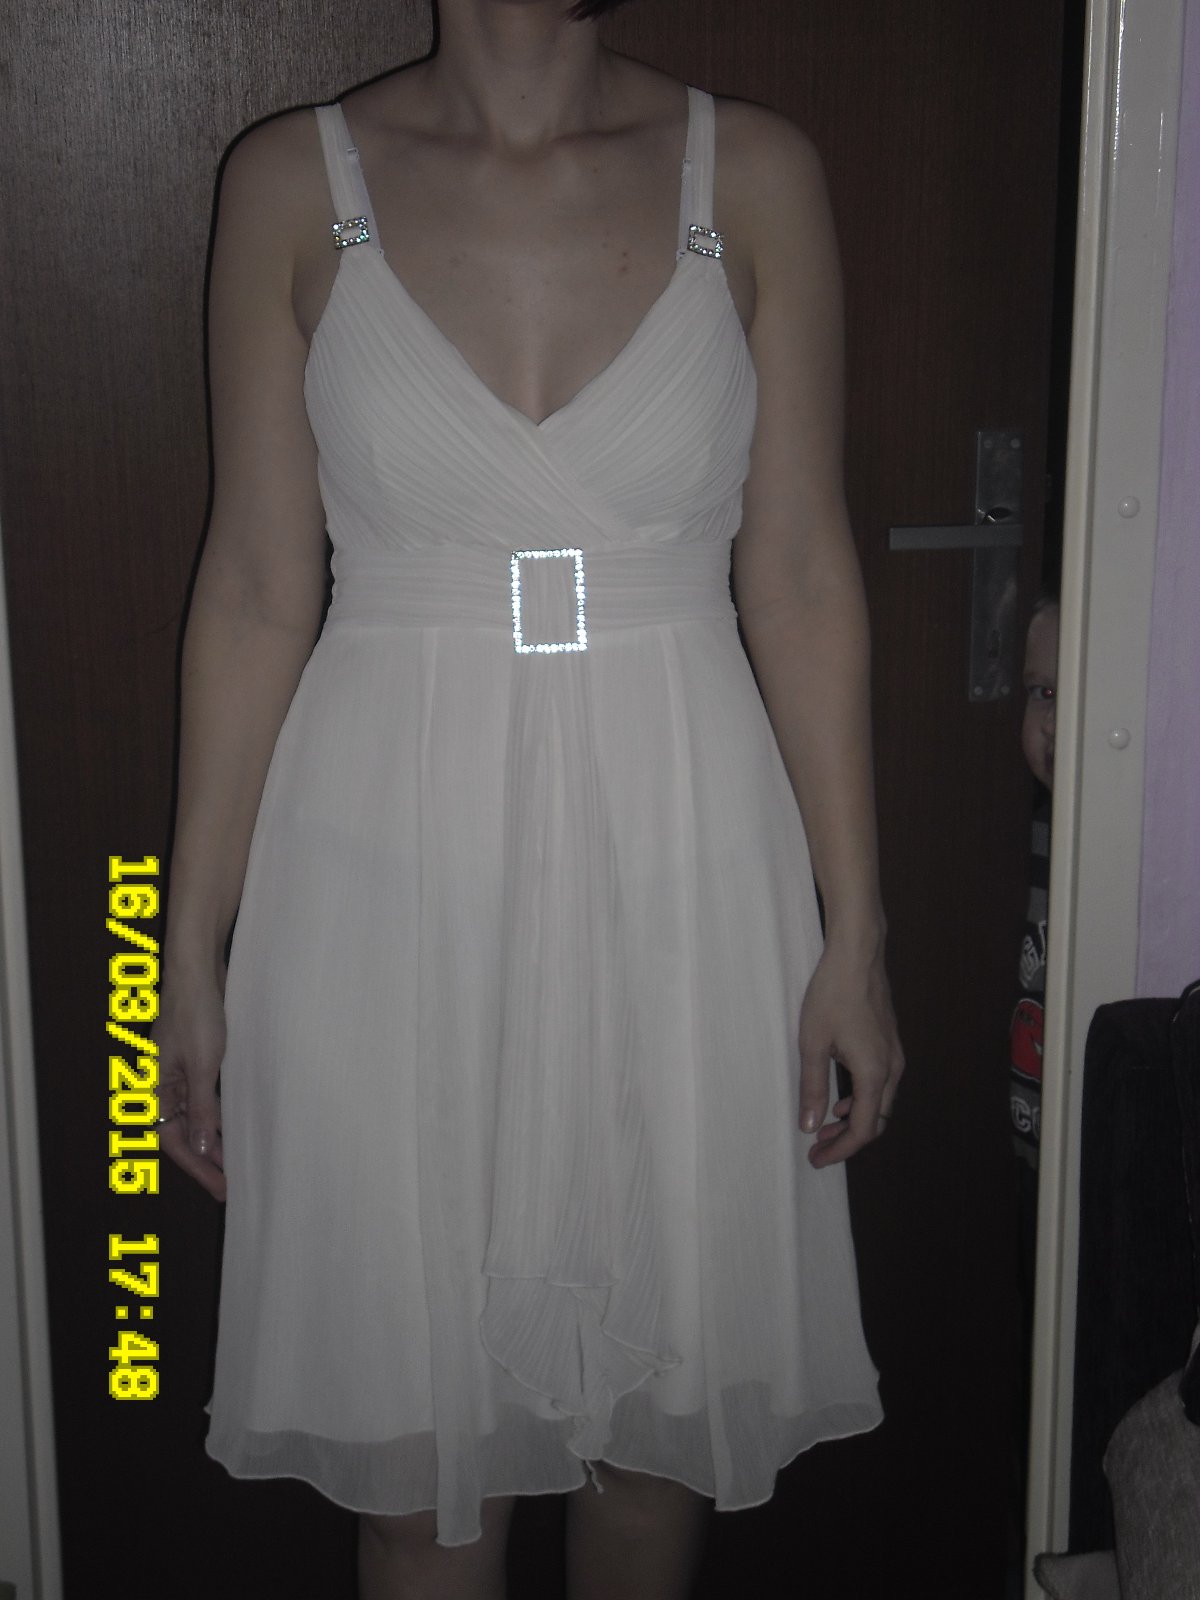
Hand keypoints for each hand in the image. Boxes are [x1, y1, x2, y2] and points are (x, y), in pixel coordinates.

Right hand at [151, 967, 227, 1200]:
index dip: (197, 1166)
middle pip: (184, 1132)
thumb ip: (203, 1108)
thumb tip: (203, 1149)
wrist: (199, 969)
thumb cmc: (196, 1012)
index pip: (173, 1140)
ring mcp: (181, 1072)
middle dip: (208, 1159)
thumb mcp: (202, 1065)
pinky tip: (240, 1125)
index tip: (221, 1187)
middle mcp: (164, 1084)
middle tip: (234, 1183)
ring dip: (216, 1138)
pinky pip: (207, 1096)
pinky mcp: (198, 1060)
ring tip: (240, 1162)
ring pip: (197, 1116)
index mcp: (156, 1088)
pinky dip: (221, 1113)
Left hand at [797, 937, 903, 1166]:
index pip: (863, 1129)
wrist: (857, 955)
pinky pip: (882, 1084)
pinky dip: (862, 1099)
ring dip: (855, 1119)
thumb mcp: (812, 1044)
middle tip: (818, 1148)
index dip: (840, 1150)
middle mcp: (892, 1069)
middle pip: (876, 1121)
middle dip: (848, 1139)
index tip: (816, 1158)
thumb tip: (810, 1127)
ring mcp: (895, 1055)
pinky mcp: (891, 1043)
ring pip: (880, 1103)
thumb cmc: (832, 995)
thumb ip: (812, 1088)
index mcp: (874, 1073)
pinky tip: (841, 1096)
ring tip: (826, 1126)